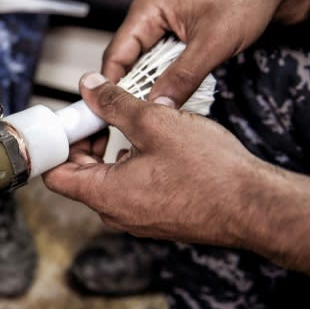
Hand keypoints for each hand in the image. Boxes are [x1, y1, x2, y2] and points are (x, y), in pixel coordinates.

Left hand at [42, 72, 270, 247]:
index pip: (54, 174)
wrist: (255, 206)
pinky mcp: (156, 218)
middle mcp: (115, 214)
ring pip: (107, 182)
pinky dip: (131, 166)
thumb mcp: (154, 123)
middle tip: (101, 114)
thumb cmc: (211, 171)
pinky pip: (130, 191)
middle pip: (80, 176)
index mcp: (104, 195)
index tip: (69, 122)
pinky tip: (153, 146)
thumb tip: (89, 88)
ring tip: (131, 124)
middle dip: (86, 141)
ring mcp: (136, 220)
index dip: (56, 144)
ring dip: (111, 152)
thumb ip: (114, 104)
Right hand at [104, 0, 309, 107]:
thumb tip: (158, 104)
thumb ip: (183, 77)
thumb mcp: (214, 43)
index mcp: (147, 10)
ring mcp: (159, 26)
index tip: (114, 112)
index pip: (116, 54)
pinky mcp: (172, 36)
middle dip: (132, 89)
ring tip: (158, 108)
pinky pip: (159, 63)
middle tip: (141, 116)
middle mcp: (147, 17)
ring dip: (150, 85)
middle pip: (126, 61)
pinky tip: (172, 94)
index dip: (113, 85)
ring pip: (143, 65)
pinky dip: (165, 79)